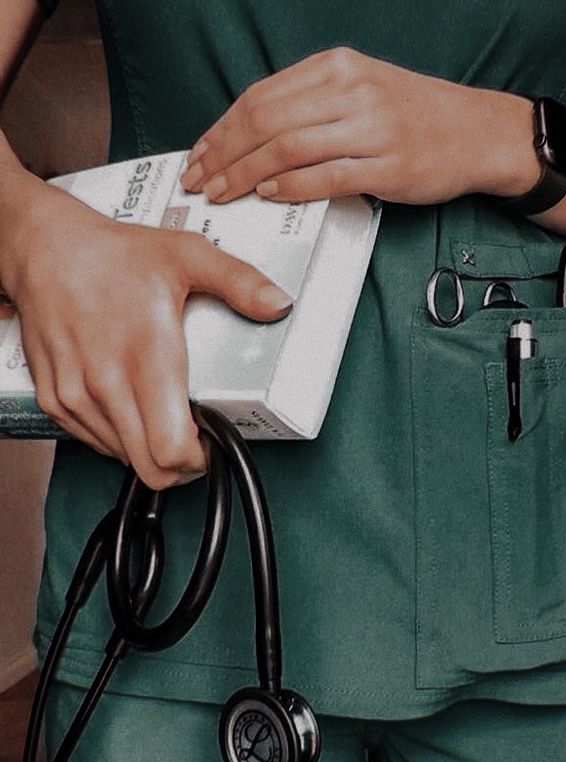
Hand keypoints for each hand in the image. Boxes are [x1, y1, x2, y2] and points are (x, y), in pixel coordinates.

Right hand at [0, 171, 292, 488]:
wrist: (45, 248)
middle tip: (195, 438)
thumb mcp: (188, 256)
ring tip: (163, 413)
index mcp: (146, 356)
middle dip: (181, 464)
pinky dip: (119, 436)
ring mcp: (76, 396)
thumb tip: (280, 303)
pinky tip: (131, 404)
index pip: (171, 449)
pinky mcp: (54, 400)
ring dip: (148, 448)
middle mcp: (107, 384)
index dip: (199, 459)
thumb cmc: (116, 255)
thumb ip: (239, 282)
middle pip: (151, 469)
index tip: (211, 442)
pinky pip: (94, 443)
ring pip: (123, 459)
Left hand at [179, 46, 536, 204]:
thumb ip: (312, 106)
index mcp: (338, 67)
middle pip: (266, 121)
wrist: (478, 133)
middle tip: (201, 180)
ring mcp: (370, 128)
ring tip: (224, 193)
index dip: (222, 129)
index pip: (261, 96)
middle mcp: (351, 91)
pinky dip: (291, 186)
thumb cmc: (418, 116)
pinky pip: (326, 176)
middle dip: (223, 155)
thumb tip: (257, 136)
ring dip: (246, 175)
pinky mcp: (386, 166)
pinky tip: (269, 194)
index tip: (201, 153)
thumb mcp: (362, 90)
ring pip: (288, 148)